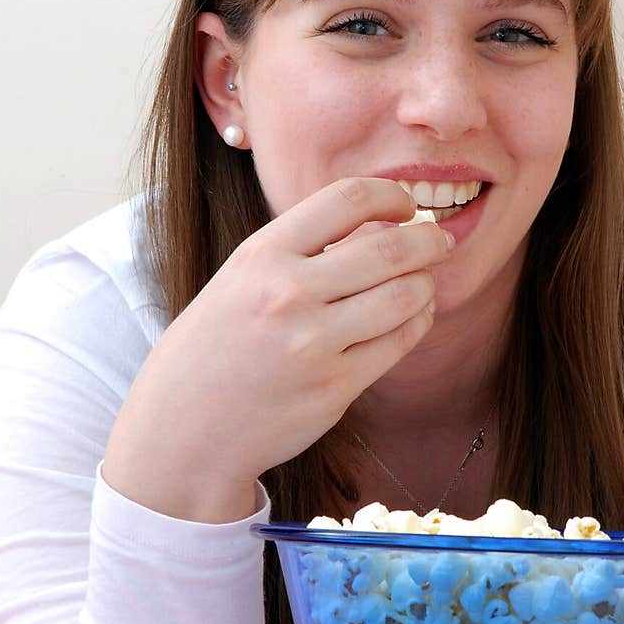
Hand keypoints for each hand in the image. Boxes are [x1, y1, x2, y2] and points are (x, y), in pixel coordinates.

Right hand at [104, 178, 452, 517]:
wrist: (184, 429)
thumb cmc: (217, 346)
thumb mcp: (241, 278)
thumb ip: (299, 250)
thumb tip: (379, 223)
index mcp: (262, 255)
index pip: (347, 199)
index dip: (390, 194)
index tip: (405, 205)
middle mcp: (288, 294)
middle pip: (390, 249)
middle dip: (429, 241)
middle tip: (439, 242)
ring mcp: (313, 345)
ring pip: (405, 296)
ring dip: (426, 283)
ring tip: (424, 282)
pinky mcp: (334, 388)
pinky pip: (398, 343)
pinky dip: (418, 321)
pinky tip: (415, 314)